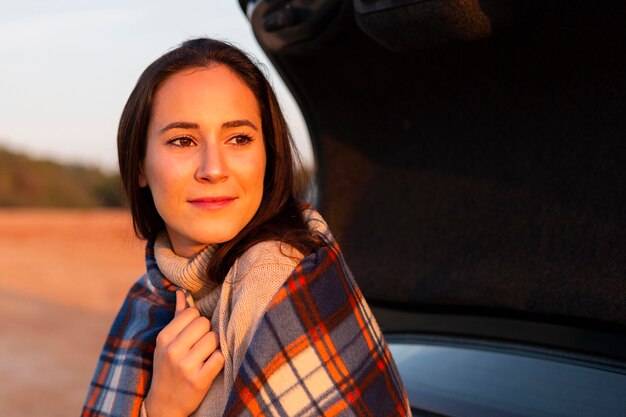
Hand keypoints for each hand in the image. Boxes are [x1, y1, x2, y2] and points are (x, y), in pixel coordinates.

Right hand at [144, 290, 223, 416]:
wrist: (164, 405)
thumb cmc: (167, 368)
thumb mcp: (166, 343)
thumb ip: (177, 316)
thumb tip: (182, 291)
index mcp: (164, 338)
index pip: (192, 312)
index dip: (197, 321)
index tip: (193, 334)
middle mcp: (172, 351)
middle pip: (205, 323)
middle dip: (207, 332)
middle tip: (201, 345)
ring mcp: (185, 367)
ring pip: (214, 339)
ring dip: (214, 346)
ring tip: (205, 356)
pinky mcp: (199, 381)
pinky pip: (220, 358)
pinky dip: (218, 360)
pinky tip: (210, 366)